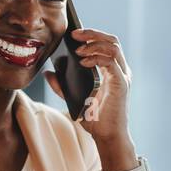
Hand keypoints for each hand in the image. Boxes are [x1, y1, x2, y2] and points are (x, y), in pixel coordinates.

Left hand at [43, 27, 131, 145]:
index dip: (92, 35)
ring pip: (113, 46)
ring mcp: (122, 76)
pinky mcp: (121, 83)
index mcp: (112, 71)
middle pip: (112, 40)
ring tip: (77, 50)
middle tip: (74, 34)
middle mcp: (120, 71)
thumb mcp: (74, 99)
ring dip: (94, 43)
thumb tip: (48, 73)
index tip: (73, 35)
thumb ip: (62, 86)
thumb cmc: (95, 120)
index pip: (106, 44)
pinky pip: (111, 61)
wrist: (107, 137)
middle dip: (93, 33)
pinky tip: (83, 62)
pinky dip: (96, 57)